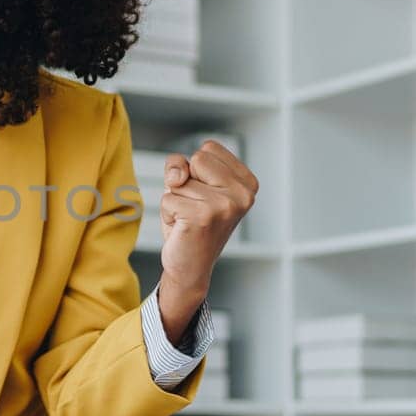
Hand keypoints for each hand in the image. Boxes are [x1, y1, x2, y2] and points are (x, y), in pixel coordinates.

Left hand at [157, 141, 258, 340]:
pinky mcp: (203, 217)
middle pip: (196, 159)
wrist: (190, 267)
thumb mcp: (188, 184)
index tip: (204, 194)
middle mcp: (242, 194)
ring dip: (176, 200)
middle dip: (186, 182)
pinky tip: (183, 228)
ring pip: (180, 181)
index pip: (209, 148)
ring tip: (190, 219)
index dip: (196, 169)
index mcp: (247, 182)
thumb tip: (178, 175)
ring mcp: (225, 206)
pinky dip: (168, 214)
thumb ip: (181, 165)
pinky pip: (168, 199)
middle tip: (195, 207)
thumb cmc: (190, 222)